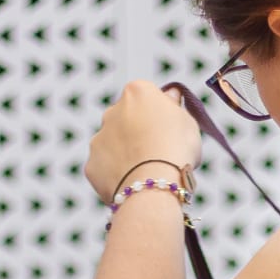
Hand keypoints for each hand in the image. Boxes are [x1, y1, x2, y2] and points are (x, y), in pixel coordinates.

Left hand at [85, 80, 200, 206]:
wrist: (154, 186)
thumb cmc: (177, 150)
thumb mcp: (188, 122)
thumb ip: (174, 106)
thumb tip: (170, 95)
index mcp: (136, 92)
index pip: (146, 97)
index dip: (158, 115)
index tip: (168, 130)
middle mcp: (112, 111)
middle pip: (125, 119)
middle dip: (137, 133)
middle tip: (157, 153)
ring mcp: (98, 139)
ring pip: (113, 145)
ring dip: (125, 154)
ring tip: (146, 173)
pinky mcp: (91, 165)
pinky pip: (105, 169)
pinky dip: (116, 176)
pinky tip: (133, 185)